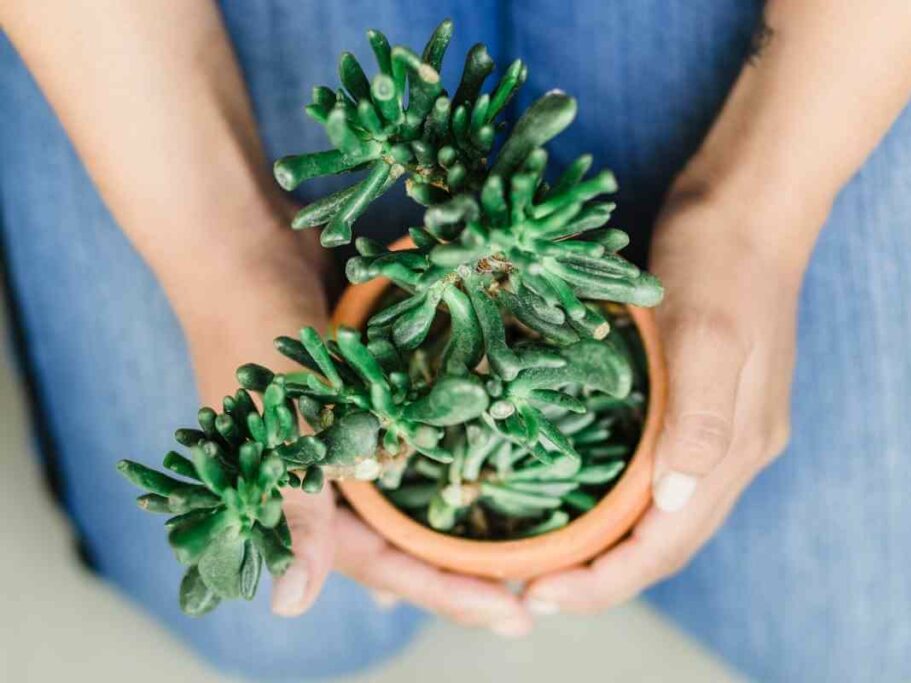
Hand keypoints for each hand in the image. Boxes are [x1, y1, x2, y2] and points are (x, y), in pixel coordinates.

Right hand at [180, 214, 531, 633]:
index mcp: (296, 499)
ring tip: (497, 565)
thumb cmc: (257, 329)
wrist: (241, 244)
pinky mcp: (352, 406)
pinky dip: (429, 475)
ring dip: (441, 532)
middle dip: (455, 576)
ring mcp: (336, 444)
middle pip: (396, 547)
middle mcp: (317, 482)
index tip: (514, 618)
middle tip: (524, 599)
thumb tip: (292, 607)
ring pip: (398, 506)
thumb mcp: (283, 421)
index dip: (448, 595)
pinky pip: (400, 452)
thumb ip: (297, 510)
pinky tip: (458, 490)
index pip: (384, 566)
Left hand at [524, 185, 819, 612]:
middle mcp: (733, 451)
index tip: (541, 597)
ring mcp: (722, 429)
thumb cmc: (720, 259)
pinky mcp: (704, 405)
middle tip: (528, 591)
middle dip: (601, 577)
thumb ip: (698, 417)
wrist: (748, 204)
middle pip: (666, 543)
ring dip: (610, 548)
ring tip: (548, 560)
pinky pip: (661, 477)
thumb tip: (672, 503)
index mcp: (736, 446)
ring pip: (663, 517)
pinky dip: (621, 504)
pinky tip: (582, 497)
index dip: (607, 581)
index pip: (668, 543)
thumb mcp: (706, 329)